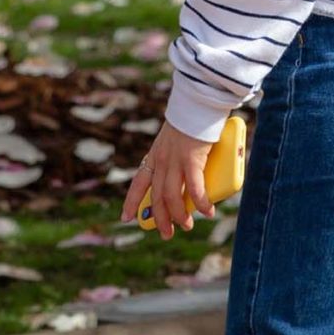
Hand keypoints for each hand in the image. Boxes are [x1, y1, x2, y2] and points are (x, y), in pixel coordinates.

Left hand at [121, 119, 214, 239]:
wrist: (196, 101)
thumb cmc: (191, 118)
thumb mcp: (177, 140)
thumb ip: (179, 157)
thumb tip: (192, 176)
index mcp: (156, 154)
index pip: (138, 181)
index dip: (131, 201)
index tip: (126, 217)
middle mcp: (162, 160)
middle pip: (156, 196)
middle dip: (159, 218)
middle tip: (166, 233)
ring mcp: (175, 160)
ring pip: (171, 197)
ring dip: (178, 216)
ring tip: (187, 226)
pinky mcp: (192, 159)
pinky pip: (194, 189)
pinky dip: (201, 203)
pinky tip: (208, 211)